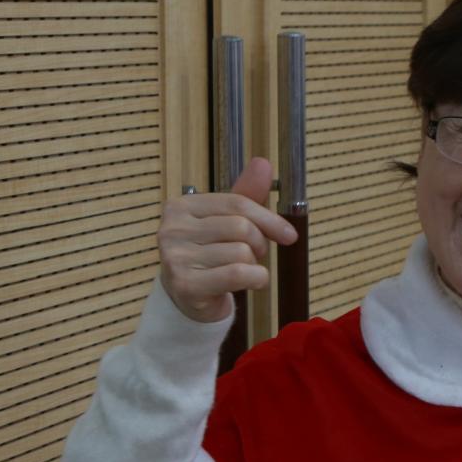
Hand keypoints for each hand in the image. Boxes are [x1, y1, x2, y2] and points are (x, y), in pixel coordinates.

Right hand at [157, 155, 296, 321]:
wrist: (188, 299)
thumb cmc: (210, 255)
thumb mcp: (227, 222)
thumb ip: (246, 195)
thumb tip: (263, 162)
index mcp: (181, 206)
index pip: (237, 204)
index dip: (270, 219)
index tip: (289, 235)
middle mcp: (172, 228)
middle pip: (241, 227)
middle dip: (259, 244)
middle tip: (254, 256)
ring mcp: (175, 257)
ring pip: (242, 252)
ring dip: (255, 264)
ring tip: (243, 269)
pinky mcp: (185, 284)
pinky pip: (238, 274)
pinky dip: (256, 279)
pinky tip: (250, 282)